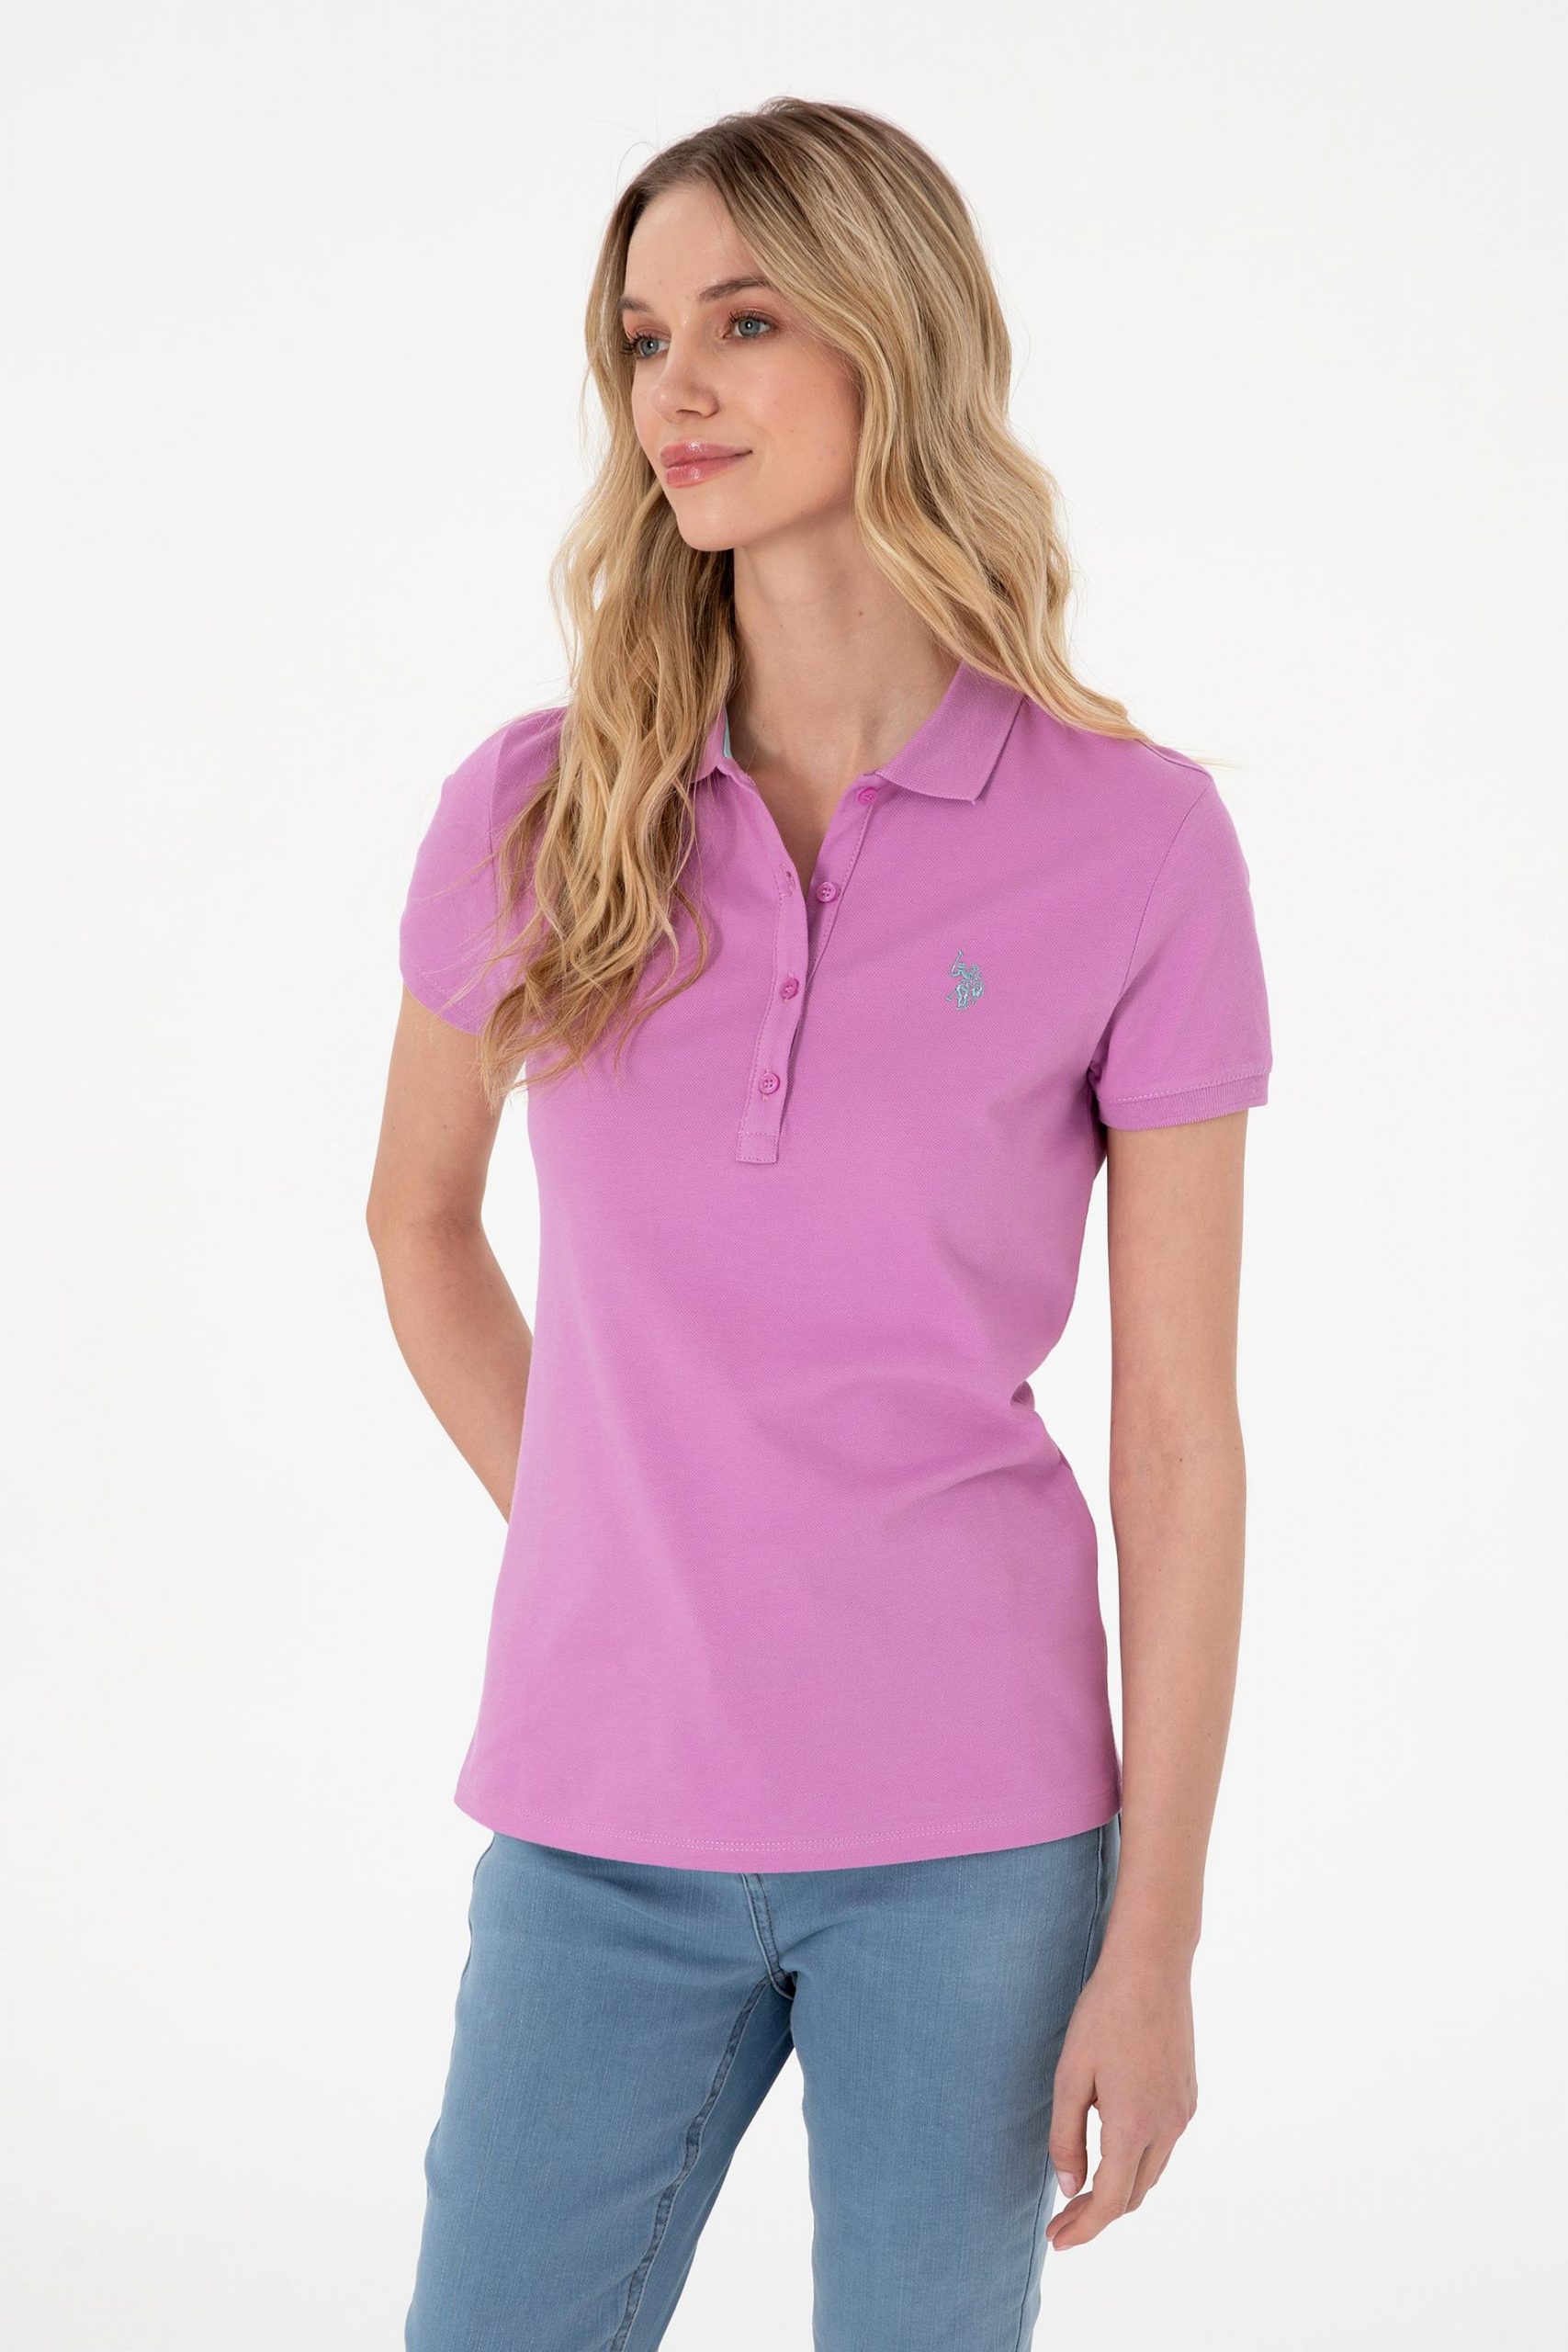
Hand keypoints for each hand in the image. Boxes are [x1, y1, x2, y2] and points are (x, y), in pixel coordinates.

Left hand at [1043, 1945, 1198, 2251]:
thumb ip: (1066, 2136)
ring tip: (1082, 2191)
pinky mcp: (1188, 2095)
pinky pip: (1163, 2145)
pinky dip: (1136, 2162)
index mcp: (1133, 2126)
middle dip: (1097, 2214)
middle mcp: (1167, 2127)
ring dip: (1119, 2189)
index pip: (1110, 2201)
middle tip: (1061, 2220)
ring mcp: (1183, 2112)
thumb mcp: (1070, 2075)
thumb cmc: (1103, 2014)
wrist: (1152, 1967)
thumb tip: (1069, 2187)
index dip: (1082, 2228)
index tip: (1056, 2242)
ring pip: (1150, 2172)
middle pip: (1132, 2194)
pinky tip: (1112, 2151)